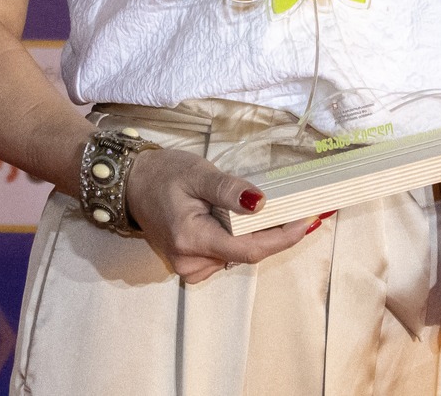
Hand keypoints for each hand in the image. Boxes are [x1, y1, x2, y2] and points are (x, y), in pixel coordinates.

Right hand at [123, 146, 323, 283]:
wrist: (132, 186)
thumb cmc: (164, 175)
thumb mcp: (198, 173)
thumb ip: (229, 190)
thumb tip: (261, 203)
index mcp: (192, 239)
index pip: (249, 250)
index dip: (283, 238)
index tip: (308, 221)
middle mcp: (191, 261)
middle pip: (247, 254)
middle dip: (276, 234)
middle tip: (302, 209)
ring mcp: (190, 267)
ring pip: (239, 255)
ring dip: (260, 236)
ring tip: (280, 210)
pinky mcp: (191, 264)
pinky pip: (227, 254)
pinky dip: (243, 239)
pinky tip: (249, 220)